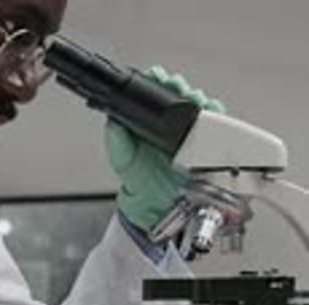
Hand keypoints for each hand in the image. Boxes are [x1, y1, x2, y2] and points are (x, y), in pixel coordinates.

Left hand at [106, 67, 224, 232]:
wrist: (153, 202)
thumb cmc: (138, 177)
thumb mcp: (122, 158)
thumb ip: (117, 139)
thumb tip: (113, 121)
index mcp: (148, 117)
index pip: (154, 88)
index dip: (157, 78)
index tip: (158, 78)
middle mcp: (169, 119)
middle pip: (179, 91)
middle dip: (181, 86)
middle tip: (179, 89)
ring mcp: (186, 129)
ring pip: (197, 103)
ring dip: (199, 98)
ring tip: (195, 101)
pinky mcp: (203, 141)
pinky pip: (214, 123)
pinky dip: (215, 115)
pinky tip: (211, 113)